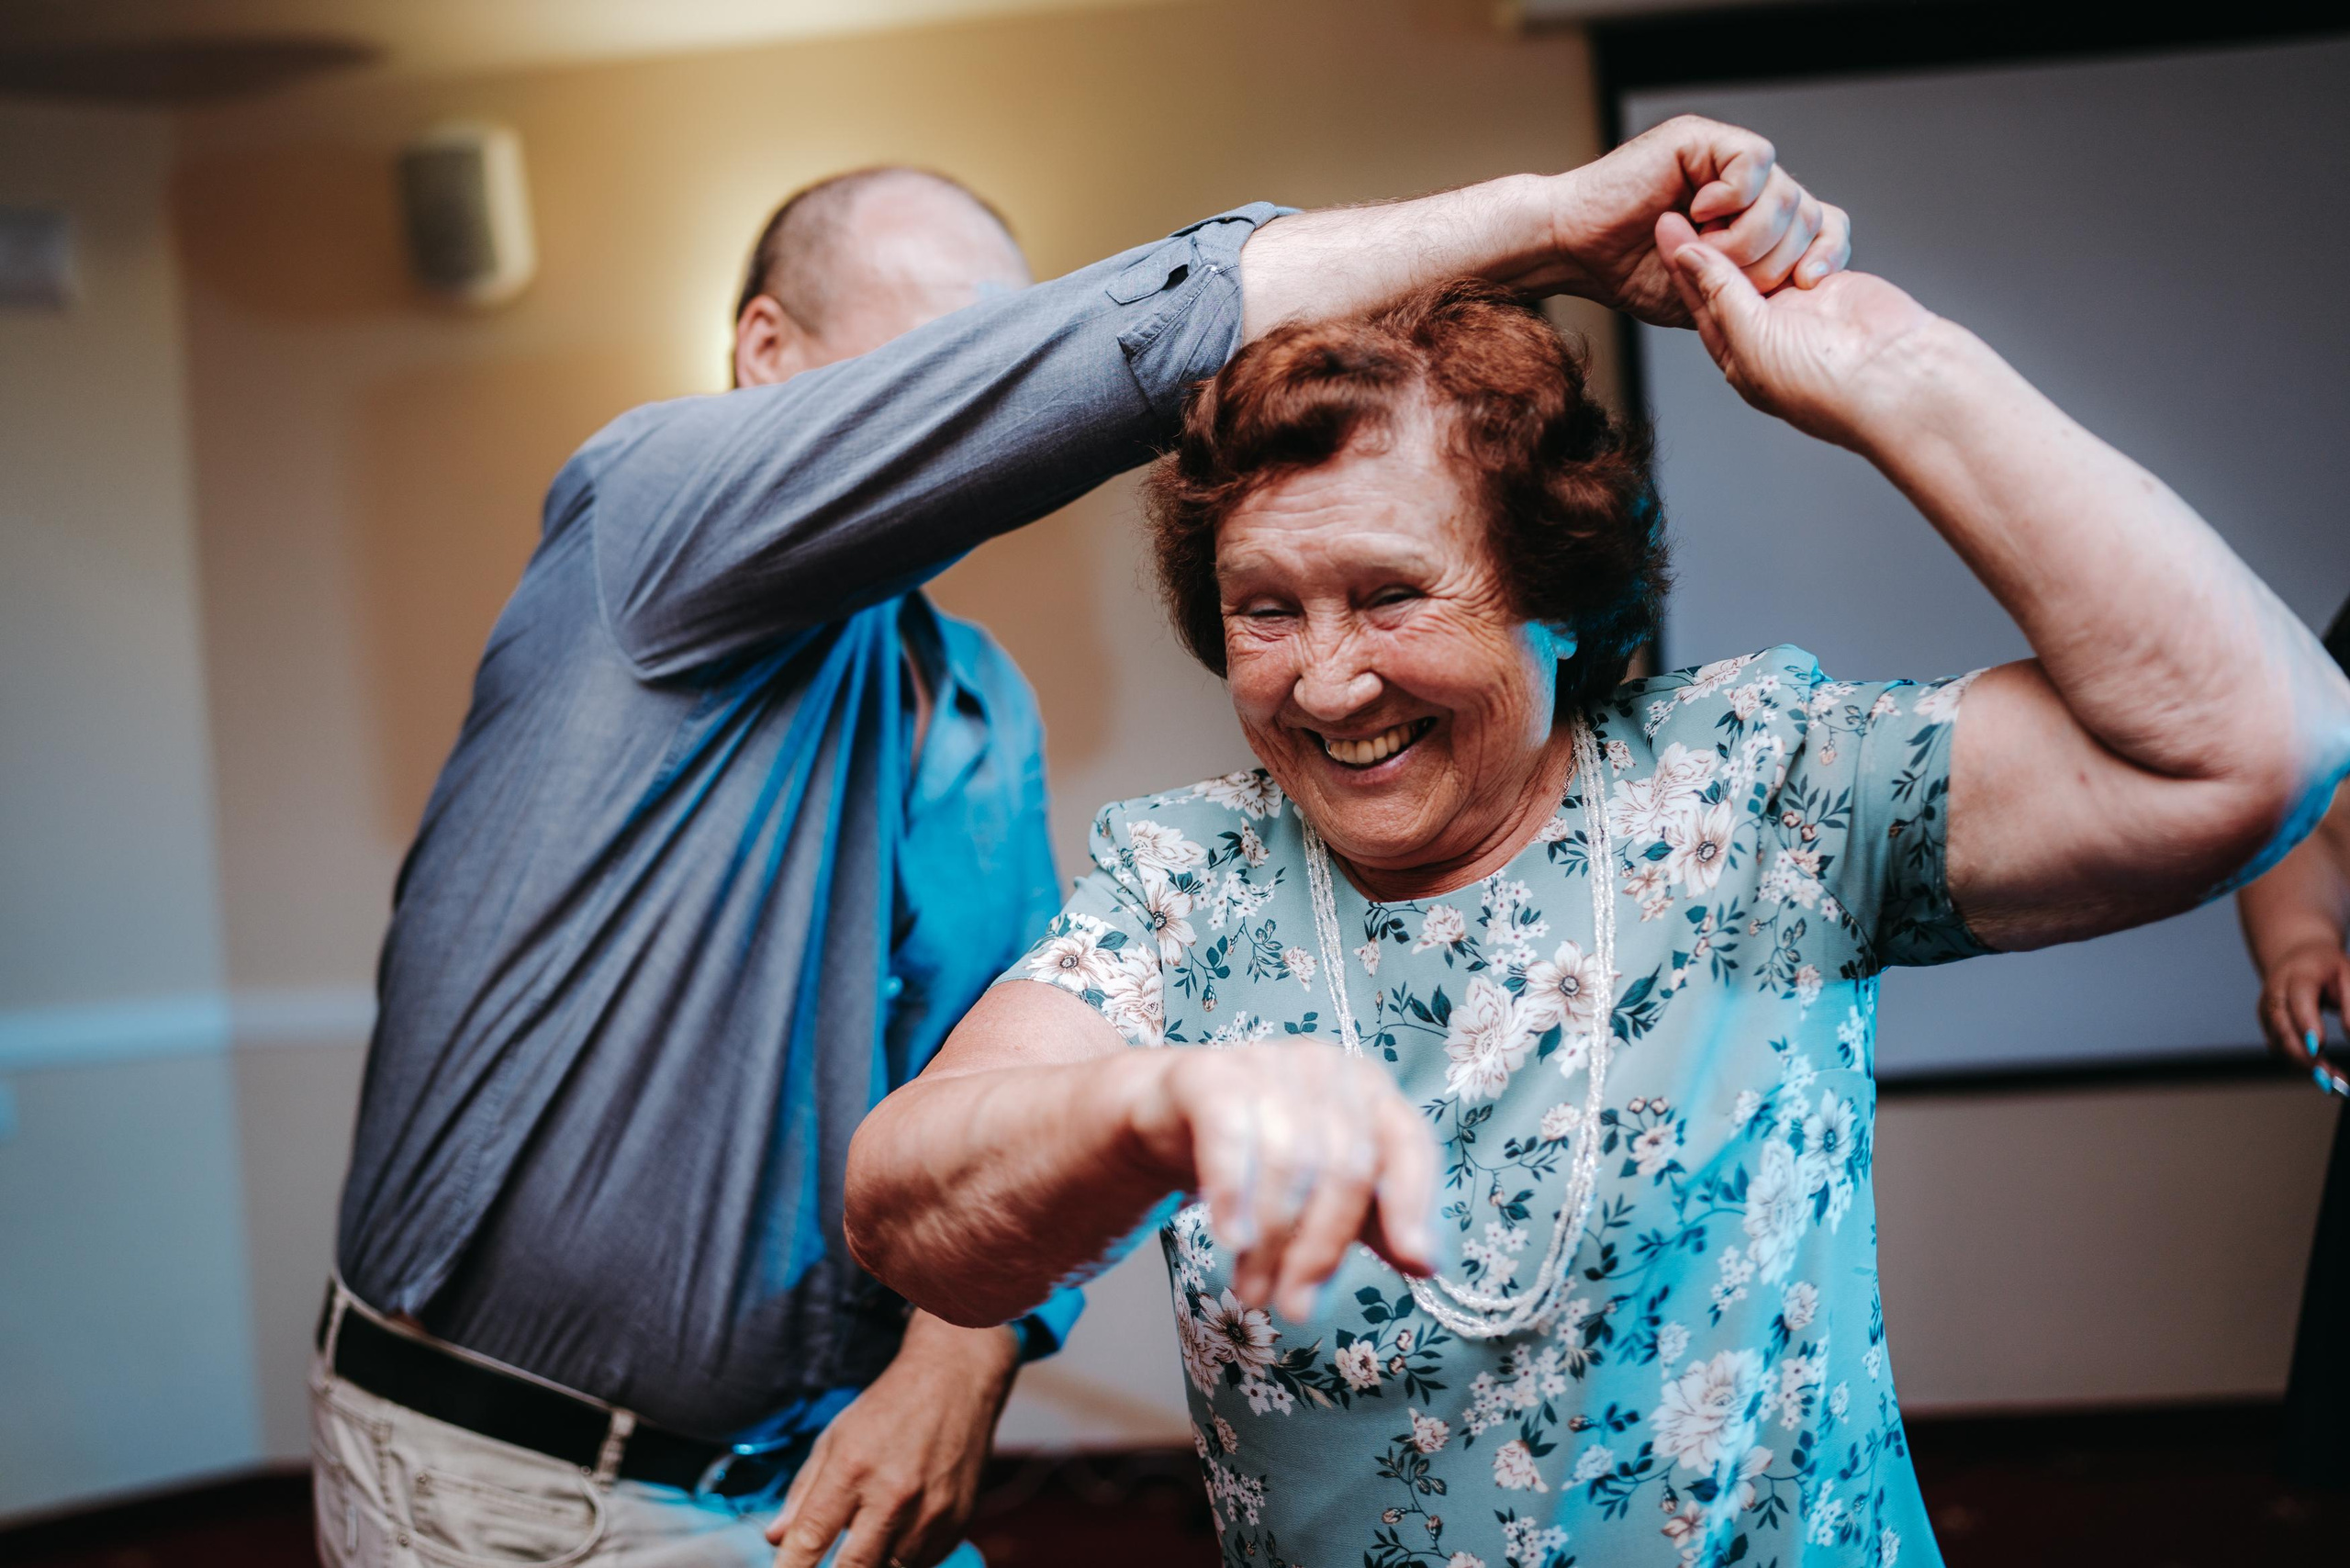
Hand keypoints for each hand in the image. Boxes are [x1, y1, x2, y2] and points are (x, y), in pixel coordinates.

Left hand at [765, 1313, 1018, 1567]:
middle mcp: (894, 1495)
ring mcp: (931, 1512)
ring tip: (869, 1535)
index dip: (791, 1567)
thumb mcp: (834, 1439)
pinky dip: (903, 1558)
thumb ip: (803, 1493)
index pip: (811, 1538)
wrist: (955, 1381)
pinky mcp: (957, 1522)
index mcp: (853, 1468)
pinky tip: (899, 1532)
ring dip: (873, 1563)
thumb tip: (776, 1540)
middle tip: (829, 1562)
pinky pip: (922, 1564)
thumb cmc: (888, 1410)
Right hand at [1128, 1042, 1438, 1320]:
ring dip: (1272, 1240)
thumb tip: (1426, 1264)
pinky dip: (1233, 1193)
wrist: (1172, 1115)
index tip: (1415, 1265)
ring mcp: (1267, 1062)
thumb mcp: (1327, 1192)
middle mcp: (1327, 1067)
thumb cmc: (1265, 1152)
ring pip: (1288, 1160)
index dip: (1415, 1203)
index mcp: (1371, 1091)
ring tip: (1254, 1291)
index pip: (1408, 1144)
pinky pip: (1229, 1134)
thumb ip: (1378, 1223)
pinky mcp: (1208, 1072)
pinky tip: (1232, 1239)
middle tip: (1295, 1306)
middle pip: (1346, 1166)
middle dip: (1322, 1248)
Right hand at [1545, 115, 1849, 323]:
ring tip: (1703, 248)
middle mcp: (1746, 186)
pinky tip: (1697, 212)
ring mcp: (1725, 160)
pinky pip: (1754, 162)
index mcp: (1753, 220)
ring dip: (1747, 238)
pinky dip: (1731, 199)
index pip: (1822, 226)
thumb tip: (1808, 281)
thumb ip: (1754, 288)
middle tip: (1728, 276)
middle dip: (1773, 261)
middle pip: (1807, 215)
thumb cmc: (1626, 272)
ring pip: (1785, 194)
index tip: (1807, 283)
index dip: (1825, 253)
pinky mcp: (1702, 140)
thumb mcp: (1707, 296)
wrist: (1571, 252)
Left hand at [1659, 210, 1939, 449]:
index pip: (1699, 298)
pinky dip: (1799, 234)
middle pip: (1731, 273)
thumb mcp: (1752, 339)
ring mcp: (1802, 305)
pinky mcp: (1834, 283)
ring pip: (1768, 255)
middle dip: (1714, 239)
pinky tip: (1782, 214)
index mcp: (1738, 353)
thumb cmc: (1821, 383)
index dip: (1680, 260)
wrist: (1895, 378)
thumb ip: (1720, 293)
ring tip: (1732, 197)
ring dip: (1755, 231)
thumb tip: (1687, 254)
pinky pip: (1809, 247)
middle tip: (1694, 197)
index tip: (1665, 220)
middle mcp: (1767, 329)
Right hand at [2256, 936, 2349, 1089]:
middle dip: (2303, 1055)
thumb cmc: (2326, 968)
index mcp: (2298, 975)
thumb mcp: (2348, 976)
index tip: (2317, 1047)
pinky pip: (2280, 1049)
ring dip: (2303, 1066)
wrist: (2297, 957)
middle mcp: (2275, 994)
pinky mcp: (2268, 1026)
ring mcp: (2267, 1011)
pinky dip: (2299, 1064)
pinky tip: (2321, 1074)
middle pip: (2282, 1027)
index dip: (2306, 1024)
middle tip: (2329, 1077)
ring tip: (2332, 1082)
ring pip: (2278, 1043)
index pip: (2297, 1000)